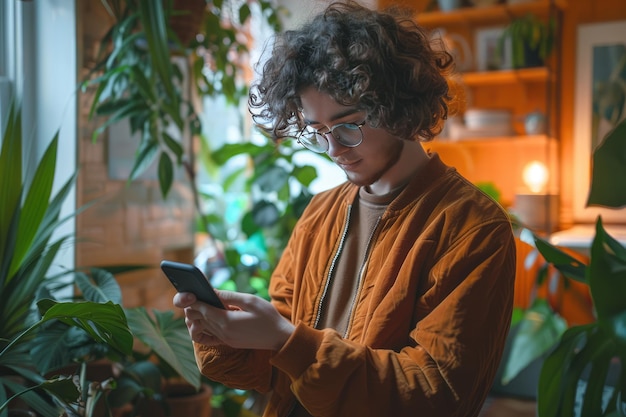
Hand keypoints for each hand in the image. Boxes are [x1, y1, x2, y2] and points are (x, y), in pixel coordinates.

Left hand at [173, 291, 294, 350]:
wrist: (279, 337)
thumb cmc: (268, 317)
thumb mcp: (250, 301)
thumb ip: (228, 296)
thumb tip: (211, 291)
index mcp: (227, 321)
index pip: (201, 309)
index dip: (193, 299)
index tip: (189, 290)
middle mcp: (222, 333)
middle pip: (198, 319)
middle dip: (193, 307)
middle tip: (194, 295)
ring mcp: (224, 339)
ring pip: (200, 328)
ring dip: (197, 317)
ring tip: (201, 305)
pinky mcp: (228, 343)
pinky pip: (207, 337)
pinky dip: (203, 329)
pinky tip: (207, 320)